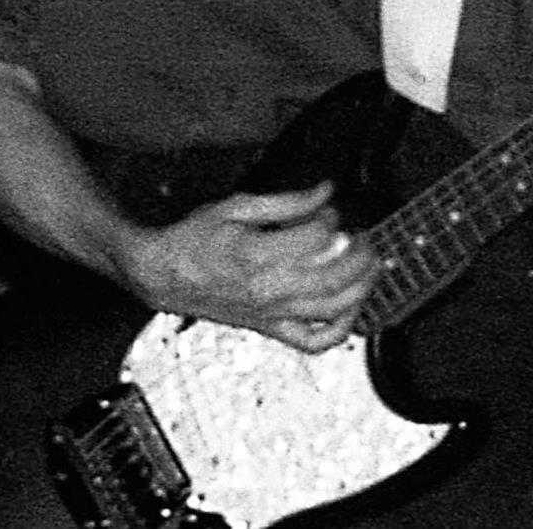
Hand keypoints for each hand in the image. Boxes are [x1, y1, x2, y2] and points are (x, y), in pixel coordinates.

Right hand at [116, 180, 380, 353]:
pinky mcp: (270, 329)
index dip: (332, 217)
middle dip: (361, 251)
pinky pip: (315, 341)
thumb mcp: (236, 206)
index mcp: (258, 255)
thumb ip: (288, 201)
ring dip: (363, 285)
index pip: (319, 237)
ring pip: (335, 308)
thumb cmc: (193, 240)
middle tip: (363, 234)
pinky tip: (351, 308)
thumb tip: (326, 190)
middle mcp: (269, 290)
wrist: (161, 276)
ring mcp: (272, 314)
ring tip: (370, 264)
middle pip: (337, 274)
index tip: (329, 209)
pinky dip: (342, 329)